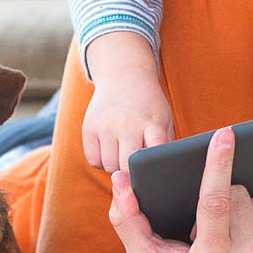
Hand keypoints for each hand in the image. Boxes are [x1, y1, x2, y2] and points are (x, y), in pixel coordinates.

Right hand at [81, 34, 173, 174]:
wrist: (124, 78)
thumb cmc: (148, 107)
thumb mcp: (163, 120)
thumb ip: (163, 146)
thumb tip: (163, 174)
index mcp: (152, 124)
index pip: (155, 149)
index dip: (154, 165)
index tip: (152, 174)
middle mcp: (127, 124)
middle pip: (126, 166)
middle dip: (132, 173)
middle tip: (137, 167)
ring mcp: (106, 126)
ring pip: (109, 166)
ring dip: (116, 167)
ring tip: (124, 153)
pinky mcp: (89, 128)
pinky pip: (93, 161)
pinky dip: (101, 161)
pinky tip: (110, 149)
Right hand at [107, 127, 252, 252]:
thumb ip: (129, 221)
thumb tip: (121, 179)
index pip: (215, 202)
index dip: (218, 164)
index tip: (225, 134)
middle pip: (239, 196)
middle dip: (224, 197)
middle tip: (211, 226)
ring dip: (244, 212)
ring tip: (231, 240)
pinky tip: (252, 243)